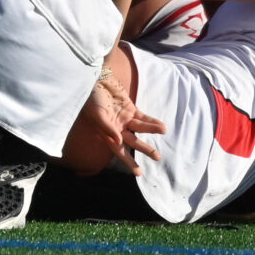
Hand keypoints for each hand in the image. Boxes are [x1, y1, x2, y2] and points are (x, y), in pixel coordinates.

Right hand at [60, 50, 164, 174]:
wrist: (95, 81)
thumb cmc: (91, 100)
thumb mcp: (97, 115)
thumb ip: (107, 128)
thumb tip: (118, 141)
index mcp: (107, 134)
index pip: (120, 150)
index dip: (129, 162)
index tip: (139, 173)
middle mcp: (118, 129)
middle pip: (133, 142)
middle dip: (145, 149)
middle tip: (157, 157)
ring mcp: (125, 119)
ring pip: (141, 129)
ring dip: (152, 130)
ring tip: (163, 130)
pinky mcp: (131, 109)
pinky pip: (143, 117)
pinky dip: (151, 121)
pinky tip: (161, 125)